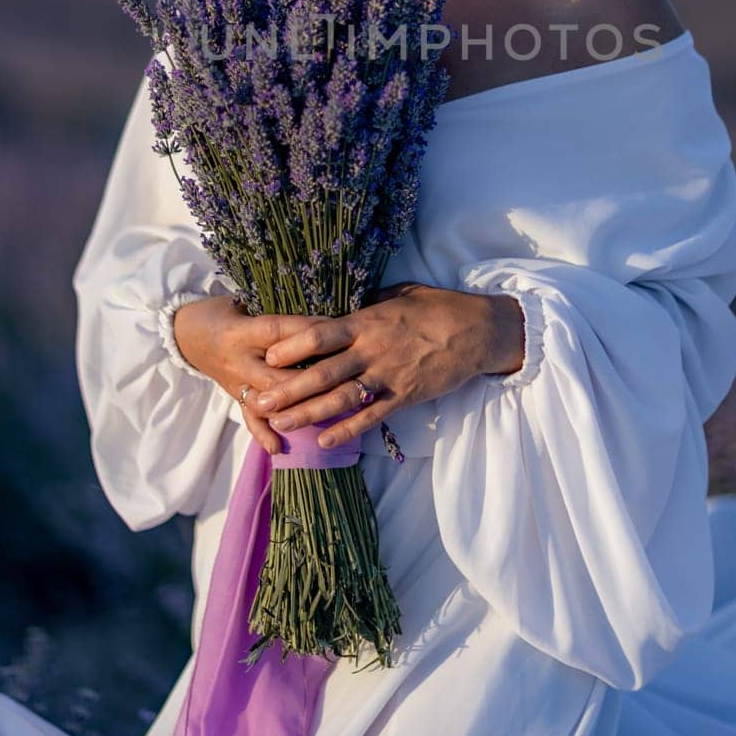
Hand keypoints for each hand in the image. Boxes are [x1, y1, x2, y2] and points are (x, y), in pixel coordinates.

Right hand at [172, 295, 331, 455]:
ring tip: (321, 415)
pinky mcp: (234, 396)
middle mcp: (239, 360)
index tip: (334, 332)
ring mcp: (236, 382)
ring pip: (266, 399)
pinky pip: (249, 418)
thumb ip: (272, 309)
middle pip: (275, 374)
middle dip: (307, 381)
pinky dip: (263, 434)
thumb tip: (313, 312)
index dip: (305, 333)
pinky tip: (278, 447)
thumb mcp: (242, 302)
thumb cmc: (222, 311)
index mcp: (241, 332)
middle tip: (339, 381)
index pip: (278, 332)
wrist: (185, 333)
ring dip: (293, 409)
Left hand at [248, 283, 525, 449]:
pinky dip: (346, 430)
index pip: (321, 334)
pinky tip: (324, 441)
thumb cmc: (437, 306)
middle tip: (258, 402)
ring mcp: (388, 376)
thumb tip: (340, 306)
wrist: (477, 331)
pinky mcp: (404, 396)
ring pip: (340, 399)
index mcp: (367, 321)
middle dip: (287, 389)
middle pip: (322, 373)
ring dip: (307, 414)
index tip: (266, 355)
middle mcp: (372, 350)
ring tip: (279, 425)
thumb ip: (366, 305)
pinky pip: (370, 416)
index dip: (292, 346)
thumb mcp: (398, 294)